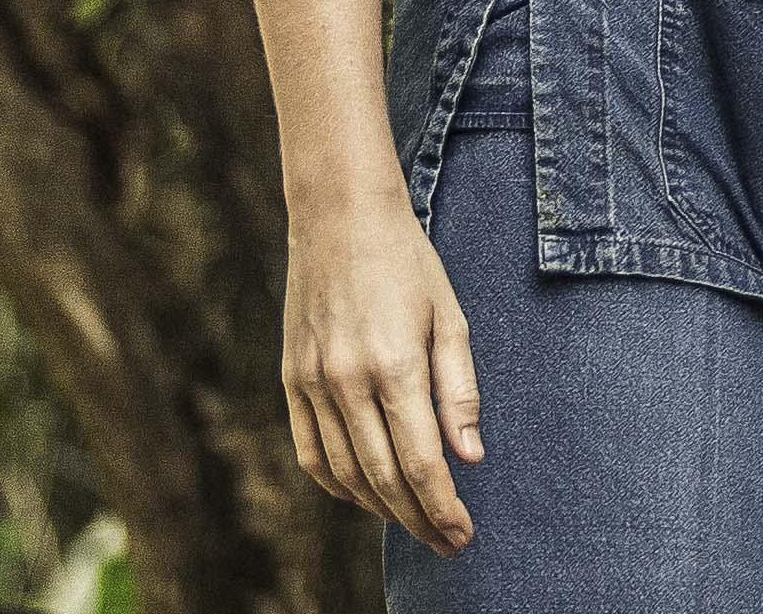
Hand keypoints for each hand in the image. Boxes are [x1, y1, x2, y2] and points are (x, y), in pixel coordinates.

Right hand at [281, 173, 481, 546]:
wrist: (339, 218)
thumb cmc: (408, 263)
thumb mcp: (451, 316)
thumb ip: (459, 389)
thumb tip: (471, 456)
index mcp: (395, 365)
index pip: (421, 461)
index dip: (442, 506)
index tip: (464, 533)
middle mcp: (347, 382)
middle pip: (383, 477)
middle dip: (418, 518)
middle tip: (448, 543)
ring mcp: (312, 384)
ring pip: (344, 473)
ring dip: (380, 508)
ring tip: (414, 522)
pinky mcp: (291, 381)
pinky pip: (311, 452)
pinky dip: (337, 484)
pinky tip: (364, 496)